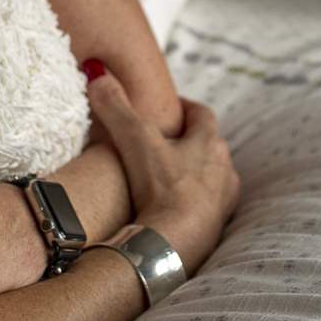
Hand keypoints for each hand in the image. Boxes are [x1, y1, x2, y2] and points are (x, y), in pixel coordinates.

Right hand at [84, 64, 239, 273]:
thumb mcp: (135, 140)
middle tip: (163, 141)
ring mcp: (221, 203)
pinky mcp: (213, 230)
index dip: (185, 107)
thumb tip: (97, 74)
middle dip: (188, 141)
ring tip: (166, 177)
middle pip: (208, 147)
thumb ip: (115, 106)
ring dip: (192, 174)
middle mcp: (224, 171)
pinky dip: (190, 204)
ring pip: (209, 179)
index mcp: (211, 144)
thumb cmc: (160, 188)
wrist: (172, 246)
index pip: (202, 115)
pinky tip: (170, 210)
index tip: (169, 106)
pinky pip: (204, 209)